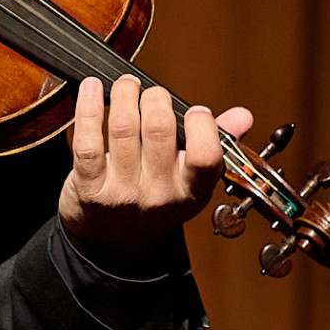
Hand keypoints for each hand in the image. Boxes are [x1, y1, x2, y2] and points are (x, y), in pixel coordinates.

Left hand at [58, 75, 252, 271]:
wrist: (112, 244)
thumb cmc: (154, 201)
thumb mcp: (190, 183)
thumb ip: (216, 144)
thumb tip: (242, 116)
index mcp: (192, 191)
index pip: (205, 155)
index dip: (201, 123)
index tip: (193, 110)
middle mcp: (159, 194)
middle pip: (159, 129)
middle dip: (155, 98)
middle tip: (151, 93)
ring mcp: (123, 192)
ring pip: (124, 128)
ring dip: (124, 94)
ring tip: (126, 85)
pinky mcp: (90, 188)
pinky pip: (88, 141)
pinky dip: (88, 108)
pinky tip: (91, 89)